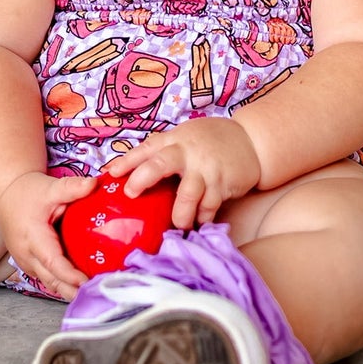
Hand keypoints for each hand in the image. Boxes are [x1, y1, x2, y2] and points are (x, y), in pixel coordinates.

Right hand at [0, 170, 94, 300]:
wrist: (8, 196)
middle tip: (98, 294)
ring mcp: (26, 262)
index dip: (69, 275)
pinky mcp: (30, 265)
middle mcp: (27, 254)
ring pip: (49, 283)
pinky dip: (63, 284)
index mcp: (32, 237)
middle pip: (51, 280)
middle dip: (72, 291)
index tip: (86, 282)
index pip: (52, 262)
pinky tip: (81, 287)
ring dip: (68, 291)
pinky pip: (47, 279)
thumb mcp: (50, 187)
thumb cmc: (29, 193)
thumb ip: (72, 187)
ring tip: (93, 293)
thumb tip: (94, 184)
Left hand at [109, 118, 260, 229]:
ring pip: (188, 194)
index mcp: (174, 140)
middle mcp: (188, 153)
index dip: (126, 161)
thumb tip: (125, 173)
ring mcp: (206, 168)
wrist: (251, 140)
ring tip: (177, 226)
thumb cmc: (209, 141)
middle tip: (131, 195)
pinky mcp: (224, 184)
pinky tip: (199, 224)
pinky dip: (202, 218)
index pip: (145, 149)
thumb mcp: (184, 138)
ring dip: (180, 214)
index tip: (111, 174)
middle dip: (142, 179)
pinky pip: (209, 206)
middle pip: (160, 164)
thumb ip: (161, 152)